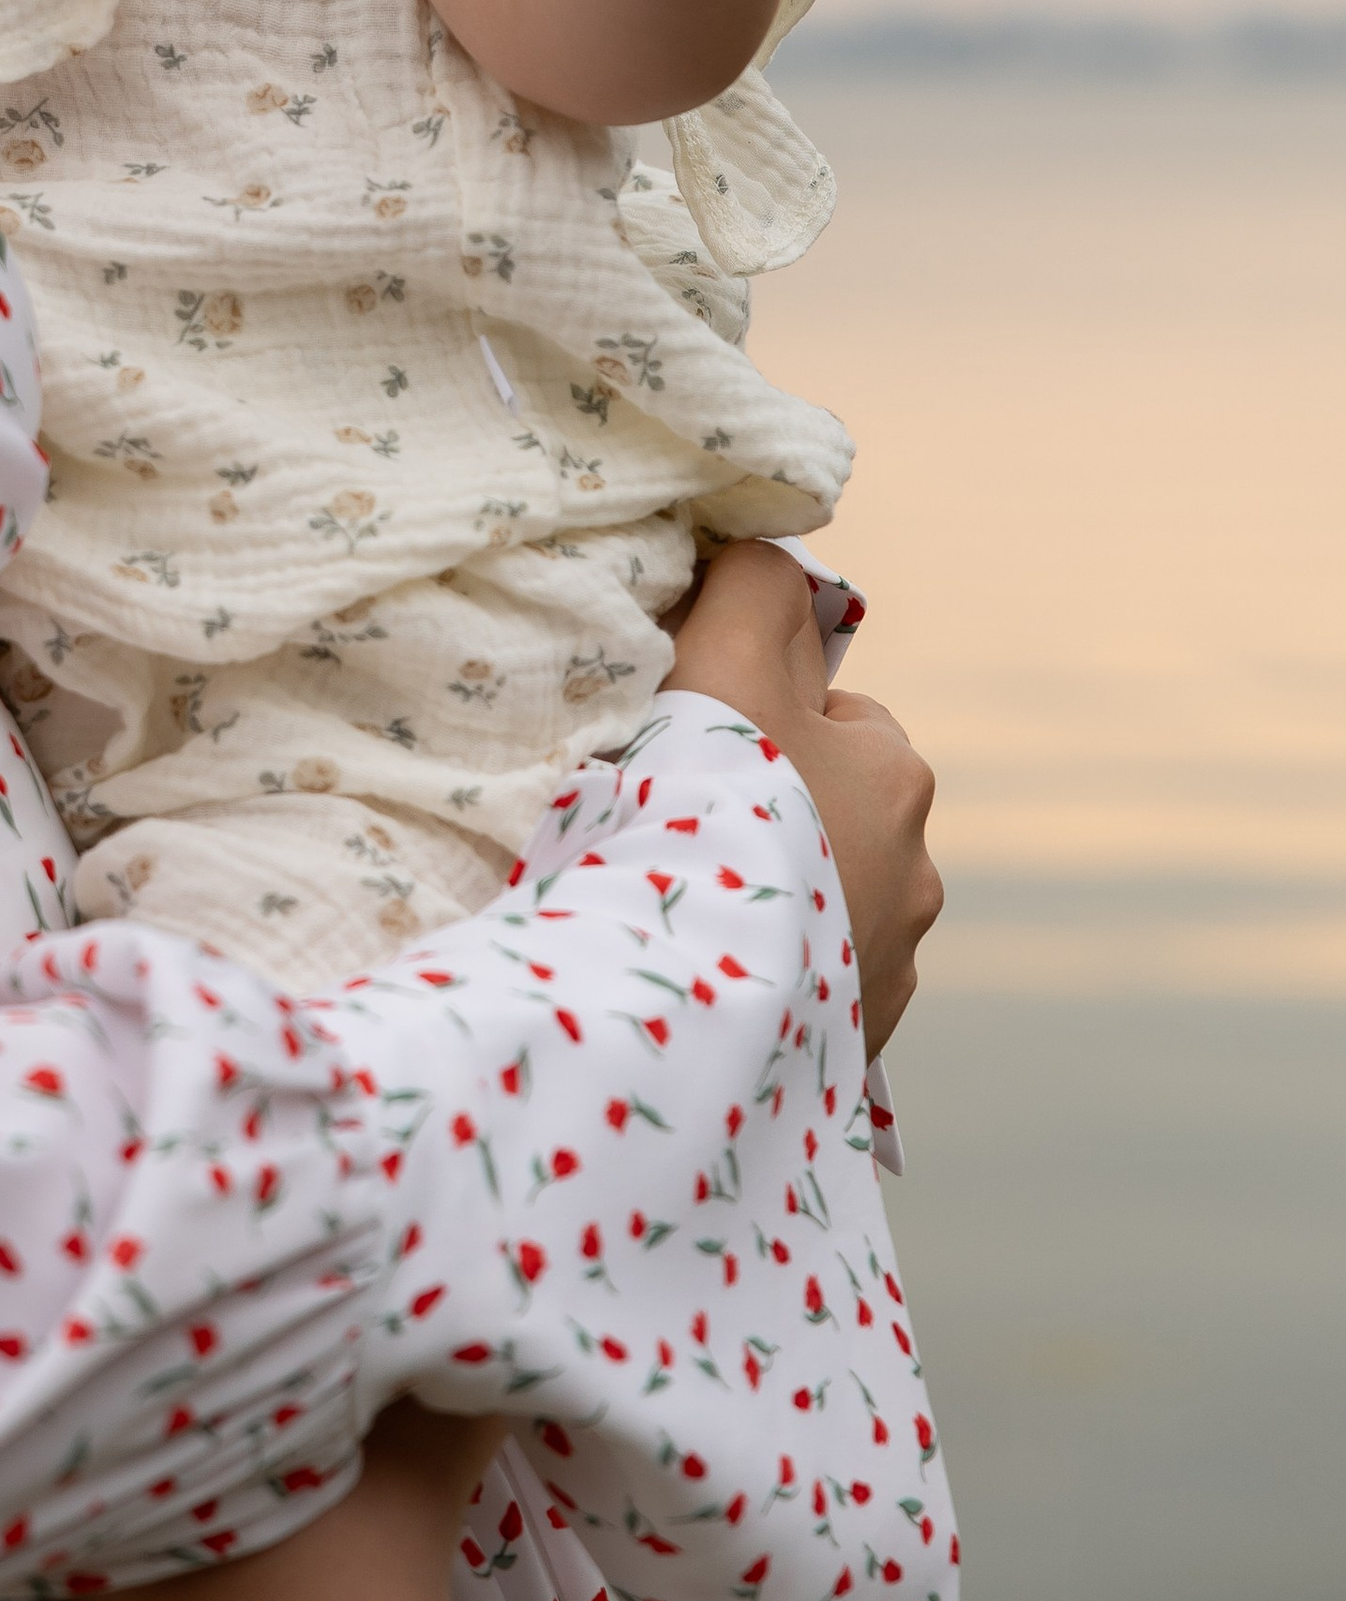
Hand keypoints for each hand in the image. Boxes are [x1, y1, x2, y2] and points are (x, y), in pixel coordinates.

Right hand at [665, 540, 942, 1053]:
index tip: (701, 743)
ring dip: (770, 901)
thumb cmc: (710, 809)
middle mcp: (917, 877)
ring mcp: (888, 974)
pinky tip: (704, 975)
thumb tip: (769, 550)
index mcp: (897, 778)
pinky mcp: (852, 1050)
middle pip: (832, 816)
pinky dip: (764, 978)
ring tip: (685, 908)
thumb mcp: (724, 661)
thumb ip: (750, 588)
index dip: (763, 718)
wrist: (695, 995)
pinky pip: (806, 991)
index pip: (839, 719)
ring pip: (822, 907)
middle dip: (774, 816)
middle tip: (684, 826)